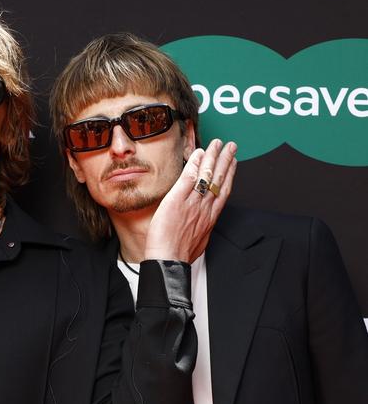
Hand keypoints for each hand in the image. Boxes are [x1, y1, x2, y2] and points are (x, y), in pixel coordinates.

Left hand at [144, 139, 236, 262]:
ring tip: (217, 144)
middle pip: (219, 179)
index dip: (230, 174)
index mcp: (209, 217)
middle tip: (231, 146)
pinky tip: (199, 154)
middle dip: (226, 160)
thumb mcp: (197, 241)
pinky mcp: (176, 200)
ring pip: (207, 175)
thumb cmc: (180, 254)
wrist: (169, 259)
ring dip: (213, 157)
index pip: (224, 191)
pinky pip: (188, 179)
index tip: (233, 163)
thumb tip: (201, 224)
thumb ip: (201, 228)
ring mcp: (191, 203)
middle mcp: (204, 207)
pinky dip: (195, 165)